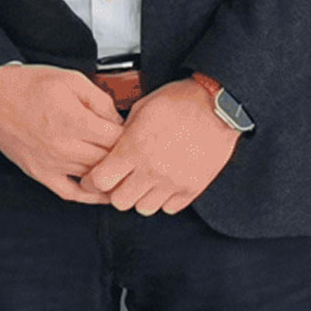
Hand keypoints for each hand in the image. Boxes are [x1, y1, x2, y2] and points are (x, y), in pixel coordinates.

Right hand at [0, 65, 123, 202]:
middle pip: (107, 160)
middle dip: (123, 155)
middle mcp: (63, 146)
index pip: (117, 140)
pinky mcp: (40, 173)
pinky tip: (101, 192)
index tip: (134, 133)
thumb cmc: (30, 85)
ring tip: (122, 168)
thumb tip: (118, 120)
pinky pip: (70, 193)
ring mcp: (51, 163)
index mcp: (73, 120)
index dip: (130, 136)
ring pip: (93, 177)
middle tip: (132, 150)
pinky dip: (89, 196)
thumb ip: (100, 100)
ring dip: (110, 173)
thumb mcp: (71, 79)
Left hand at [82, 79, 241, 215]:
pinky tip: (165, 183)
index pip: (100, 181)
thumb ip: (122, 133)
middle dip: (116, 191)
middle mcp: (152, 169)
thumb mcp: (141, 108)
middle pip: (119, 201)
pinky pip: (169, 208)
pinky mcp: (192, 189)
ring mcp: (173, 182)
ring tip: (145, 181)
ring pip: (143, 208)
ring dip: (140, 197)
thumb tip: (110, 149)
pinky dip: (164, 199)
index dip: (93, 180)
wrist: (218, 106)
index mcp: (134, 148)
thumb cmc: (180, 101)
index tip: (95, 177)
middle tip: (121, 180)